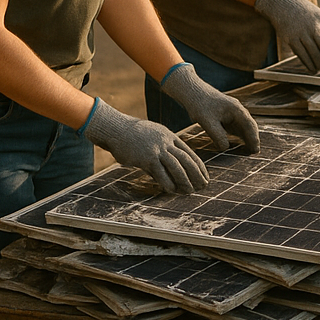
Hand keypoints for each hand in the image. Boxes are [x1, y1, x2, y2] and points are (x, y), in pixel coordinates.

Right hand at [81, 98, 208, 193]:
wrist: (115, 129)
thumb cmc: (132, 135)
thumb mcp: (153, 136)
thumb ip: (162, 148)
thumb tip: (169, 162)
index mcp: (169, 136)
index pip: (189, 152)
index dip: (199, 165)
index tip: (205, 175)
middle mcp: (165, 142)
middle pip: (186, 160)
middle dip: (197, 174)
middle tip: (204, 185)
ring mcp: (156, 150)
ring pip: (176, 167)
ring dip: (185, 181)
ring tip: (190, 191)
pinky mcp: (146, 158)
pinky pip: (160, 173)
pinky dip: (167, 183)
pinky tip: (172, 190)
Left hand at [161, 63, 260, 153]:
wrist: (192, 92)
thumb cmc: (200, 105)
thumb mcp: (207, 122)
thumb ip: (218, 136)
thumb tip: (226, 148)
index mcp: (236, 109)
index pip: (249, 125)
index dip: (253, 138)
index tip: (255, 150)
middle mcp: (237, 110)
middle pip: (249, 126)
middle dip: (253, 139)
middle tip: (255, 153)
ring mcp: (232, 113)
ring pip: (243, 127)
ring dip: (246, 137)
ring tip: (248, 151)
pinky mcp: (225, 116)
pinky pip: (235, 127)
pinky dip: (238, 135)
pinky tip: (237, 144)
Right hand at [254, 0, 319, 72]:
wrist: (282, 3)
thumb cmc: (304, 13)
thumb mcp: (319, 16)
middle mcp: (313, 25)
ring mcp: (301, 32)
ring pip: (313, 53)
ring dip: (319, 64)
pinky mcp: (291, 39)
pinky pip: (302, 55)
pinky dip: (309, 64)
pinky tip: (312, 69)